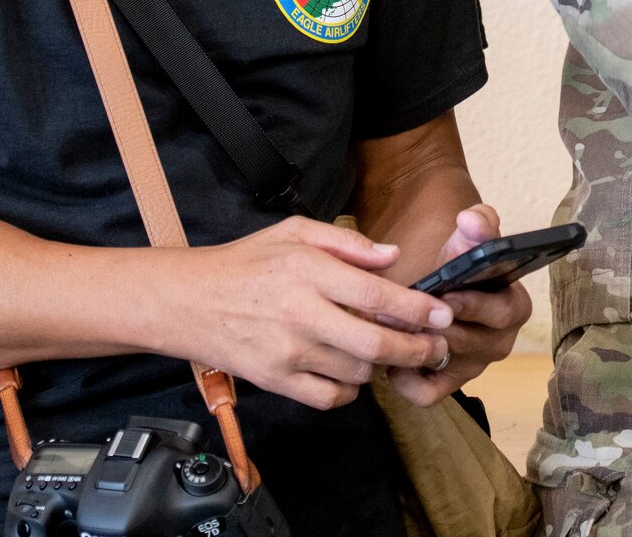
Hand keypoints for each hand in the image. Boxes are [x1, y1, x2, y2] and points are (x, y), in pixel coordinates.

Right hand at [133, 216, 453, 409]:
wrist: (188, 301)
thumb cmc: (246, 262)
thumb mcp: (294, 232)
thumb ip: (347, 242)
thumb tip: (392, 257)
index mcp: (309, 271)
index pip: (378, 296)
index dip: (418, 309)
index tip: (443, 314)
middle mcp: (302, 314)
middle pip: (375, 344)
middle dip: (416, 349)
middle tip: (437, 346)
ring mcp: (288, 352)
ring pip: (357, 373)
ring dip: (380, 367)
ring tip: (387, 352)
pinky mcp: (275, 381)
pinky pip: (329, 398)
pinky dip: (349, 391)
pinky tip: (349, 372)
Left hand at [386, 205, 532, 405]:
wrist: (442, 291)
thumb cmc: (459, 267)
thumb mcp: (468, 242)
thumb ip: (477, 225)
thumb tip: (471, 218)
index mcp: (516, 306)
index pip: (502, 312)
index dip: (472, 305)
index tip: (446, 295)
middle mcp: (501, 341)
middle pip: (469, 342)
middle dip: (433, 326)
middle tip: (403, 313)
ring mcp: (477, 366)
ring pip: (446, 364)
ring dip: (415, 347)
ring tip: (389, 327)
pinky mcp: (451, 384)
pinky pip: (428, 393)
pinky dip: (407, 381)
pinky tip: (393, 360)